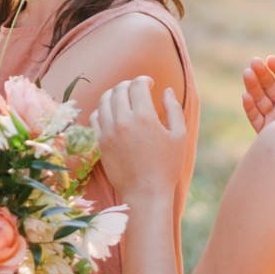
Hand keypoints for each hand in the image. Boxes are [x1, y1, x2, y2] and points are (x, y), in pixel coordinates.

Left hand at [91, 76, 187, 199]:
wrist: (146, 193)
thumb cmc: (167, 166)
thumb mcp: (179, 136)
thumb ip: (174, 109)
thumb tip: (167, 90)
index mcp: (144, 117)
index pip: (137, 85)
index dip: (144, 80)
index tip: (149, 83)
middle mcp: (123, 121)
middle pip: (120, 90)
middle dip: (129, 85)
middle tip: (136, 89)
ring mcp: (108, 131)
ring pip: (105, 100)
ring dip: (114, 93)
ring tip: (122, 97)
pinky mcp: (100, 142)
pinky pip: (95, 117)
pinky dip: (102, 109)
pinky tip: (111, 113)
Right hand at [240, 54, 274, 132]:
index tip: (270, 59)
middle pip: (271, 86)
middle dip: (262, 73)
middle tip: (253, 62)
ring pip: (260, 98)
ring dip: (253, 86)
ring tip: (247, 74)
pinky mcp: (266, 131)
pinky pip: (255, 117)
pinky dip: (249, 106)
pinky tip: (246, 95)